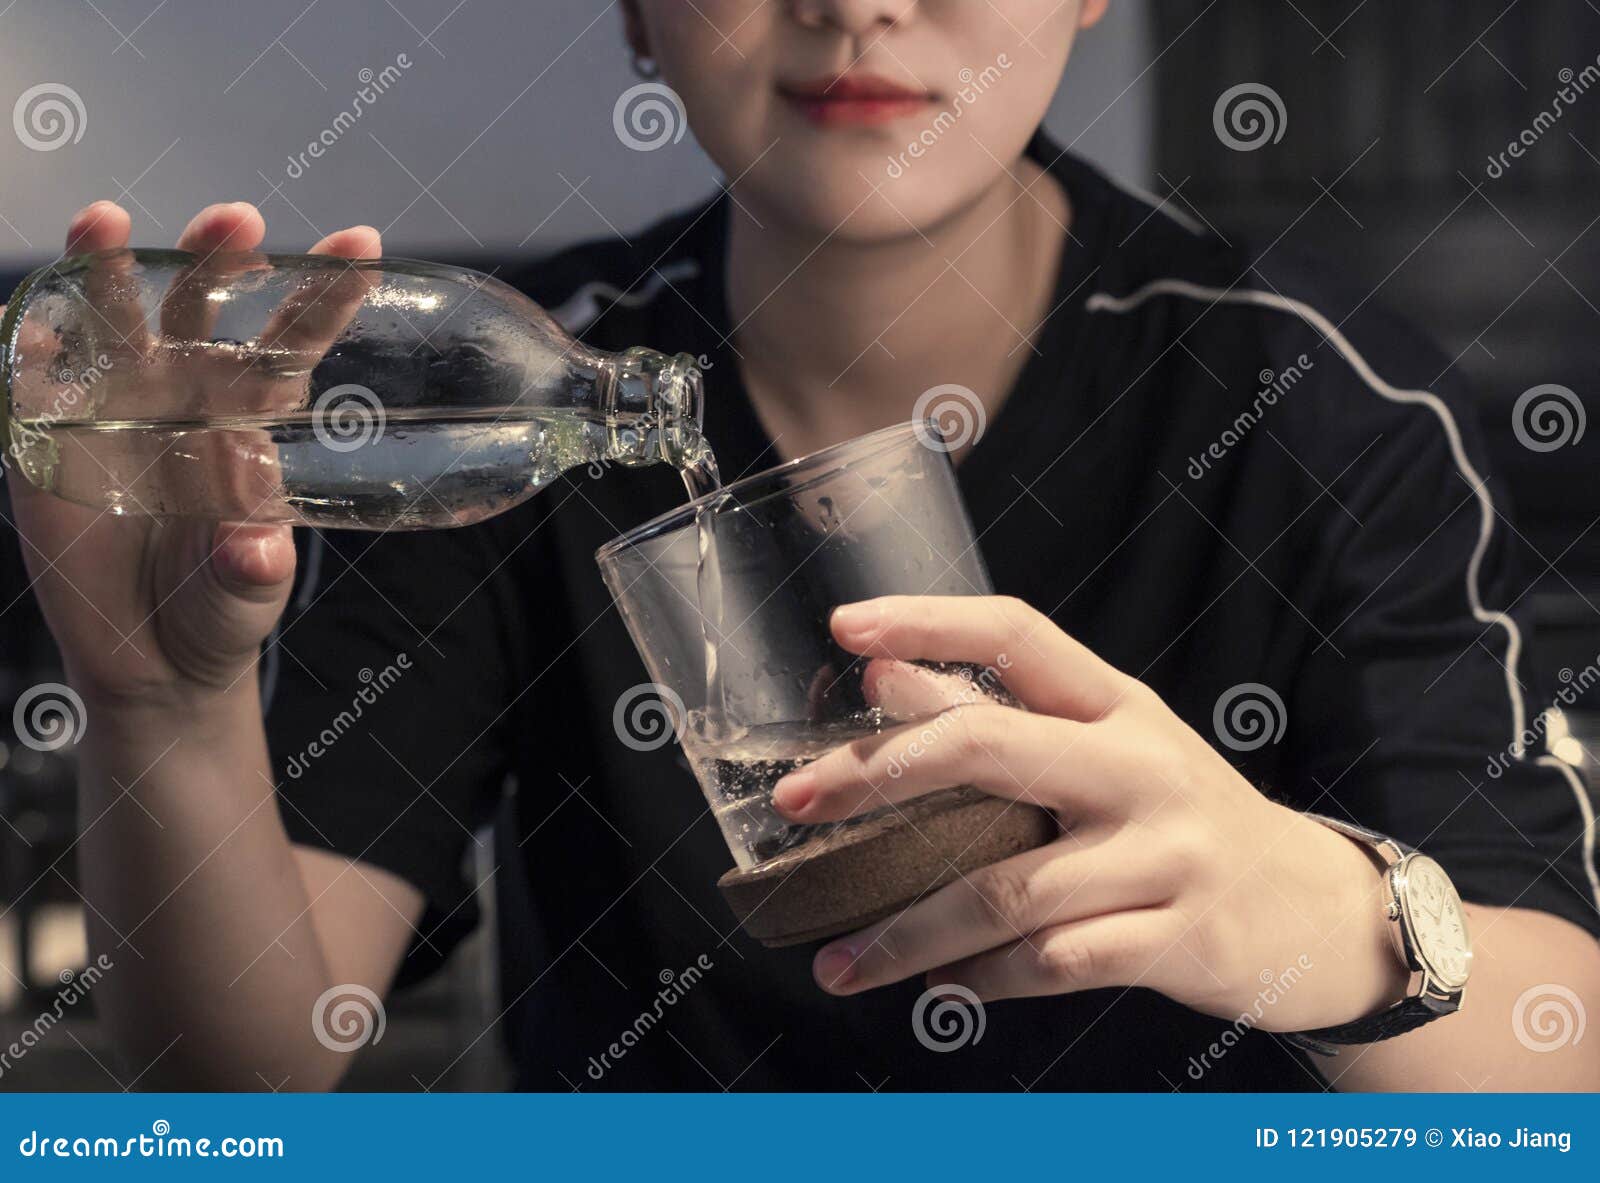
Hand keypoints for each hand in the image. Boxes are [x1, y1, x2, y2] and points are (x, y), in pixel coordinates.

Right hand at [7, 201, 380, 707]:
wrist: (153, 662)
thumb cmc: (223, 611)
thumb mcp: (248, 596)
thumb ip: (252, 568)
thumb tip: (254, 545)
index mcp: (252, 417)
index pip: (294, 341)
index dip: (326, 292)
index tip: (362, 243)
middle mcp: (185, 394)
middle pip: (200, 306)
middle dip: (215, 256)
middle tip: (236, 220)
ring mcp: (114, 410)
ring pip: (110, 321)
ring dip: (106, 268)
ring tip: (106, 221)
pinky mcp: (47, 443)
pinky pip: (33, 385)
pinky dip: (28, 350)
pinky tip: (25, 324)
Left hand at [771, 595, 1410, 1030]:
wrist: (1317, 912)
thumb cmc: (1181, 816)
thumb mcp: (1106, 748)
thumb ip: (1001, 713)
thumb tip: (882, 676)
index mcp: (1119, 706)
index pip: (1019, 635)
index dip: (929, 621)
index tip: (845, 626)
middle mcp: (1141, 767)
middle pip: (990, 747)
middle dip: (877, 773)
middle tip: (795, 803)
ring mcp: (1165, 855)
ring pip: (1004, 889)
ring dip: (907, 930)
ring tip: (839, 961)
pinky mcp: (1176, 940)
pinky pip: (1052, 963)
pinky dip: (982, 980)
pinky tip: (939, 988)